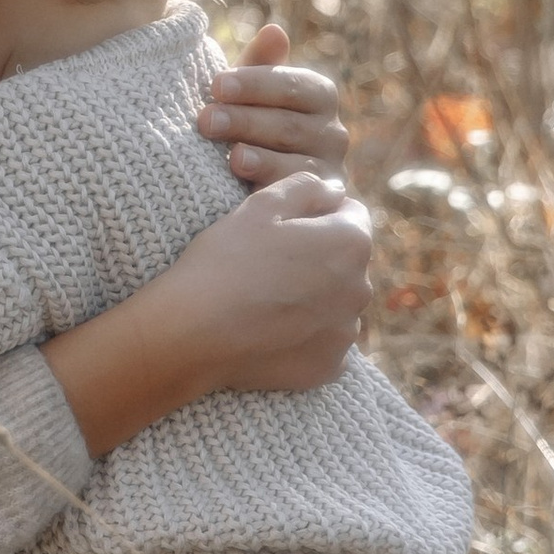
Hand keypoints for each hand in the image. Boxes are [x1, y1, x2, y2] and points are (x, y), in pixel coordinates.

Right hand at [42, 170, 372, 454]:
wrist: (192, 332)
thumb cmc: (225, 260)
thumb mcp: (261, 205)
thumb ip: (307, 187)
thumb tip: (332, 190)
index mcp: (350, 243)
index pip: (351, 214)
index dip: (317, 212)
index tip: (284, 224)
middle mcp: (360, 289)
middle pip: (347, 261)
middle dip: (319, 256)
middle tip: (268, 260)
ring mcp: (346, 332)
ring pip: (336, 302)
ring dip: (314, 296)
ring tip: (266, 296)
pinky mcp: (328, 366)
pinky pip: (323, 341)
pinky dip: (304, 334)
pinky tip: (269, 328)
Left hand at [197, 20, 347, 185]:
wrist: (258, 185)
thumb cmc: (248, 125)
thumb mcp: (248, 94)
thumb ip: (259, 65)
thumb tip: (274, 31)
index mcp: (319, 95)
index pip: (291, 85)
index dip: (253, 84)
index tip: (215, 85)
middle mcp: (333, 132)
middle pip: (289, 124)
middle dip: (244, 121)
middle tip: (205, 120)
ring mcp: (330, 171)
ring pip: (295, 162)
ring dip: (259, 158)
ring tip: (231, 156)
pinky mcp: (320, 204)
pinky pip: (296, 196)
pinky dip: (271, 189)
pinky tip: (244, 186)